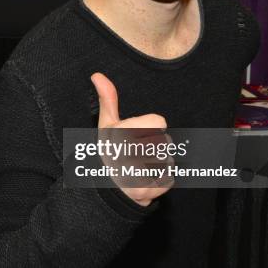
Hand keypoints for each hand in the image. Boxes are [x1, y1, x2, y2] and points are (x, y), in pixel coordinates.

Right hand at [91, 72, 173, 206]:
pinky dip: (161, 178)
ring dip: (159, 162)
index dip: (151, 126)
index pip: (158, 122)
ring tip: (141, 165)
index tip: (139, 133)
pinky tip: (146, 178)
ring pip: (169, 159)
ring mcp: (140, 175)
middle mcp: (131, 155)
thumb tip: (97, 75)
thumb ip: (108, 100)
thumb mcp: (106, 126)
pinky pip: (170, 177)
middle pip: (165, 141)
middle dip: (155, 145)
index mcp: (122, 136)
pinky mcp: (150, 191)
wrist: (105, 189)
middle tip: (138, 152)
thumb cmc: (109, 152)